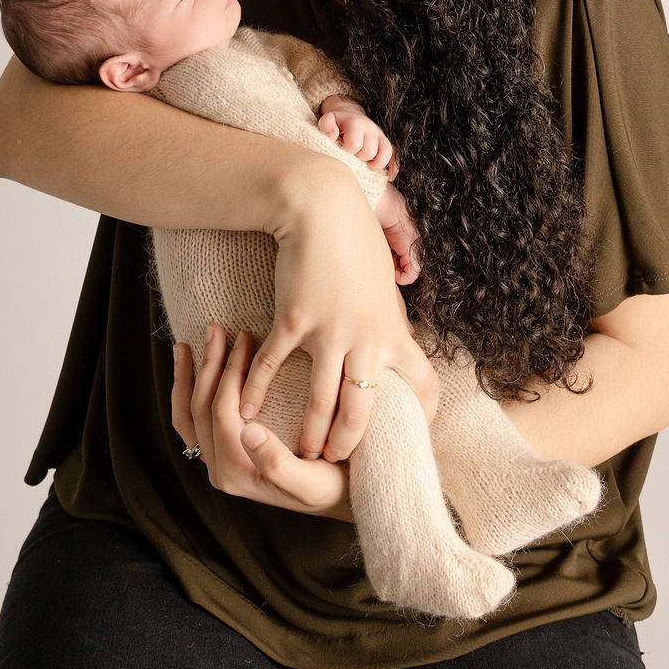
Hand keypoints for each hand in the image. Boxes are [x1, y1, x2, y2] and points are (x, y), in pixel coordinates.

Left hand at [172, 324, 352, 517]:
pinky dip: (187, 393)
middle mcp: (220, 470)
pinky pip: (192, 421)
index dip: (230, 372)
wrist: (340, 496)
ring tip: (187, 344)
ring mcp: (217, 462)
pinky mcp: (221, 453)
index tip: (245, 338)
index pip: (223, 412)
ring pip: (189, 415)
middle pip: (201, 409)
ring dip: (189, 378)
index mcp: (236, 473)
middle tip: (217, 329)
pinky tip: (190, 368)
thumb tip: (248, 431)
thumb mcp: (311, 482)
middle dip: (208, 366)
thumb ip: (276, 463)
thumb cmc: (331, 487)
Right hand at [244, 163, 438, 461]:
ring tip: (300, 451)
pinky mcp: (293, 320)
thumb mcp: (383, 281)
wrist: (321, 206)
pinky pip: (274, 368)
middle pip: (362, 413)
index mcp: (394, 330)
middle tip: (335, 461)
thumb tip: (397, 334)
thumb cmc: (354, 238)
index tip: (411, 438)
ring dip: (309, 434)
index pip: (422, 386)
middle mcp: (367, 339)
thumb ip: (388, 316)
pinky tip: (246, 410)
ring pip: (321, 403)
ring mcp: (329, 332)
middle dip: (348, 445)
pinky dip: (257, 392)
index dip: (420, 419)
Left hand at [317, 96, 399, 178]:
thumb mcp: (329, 120)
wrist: (349, 115)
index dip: (347, 152)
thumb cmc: (337, 123)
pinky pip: (394, 155)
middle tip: (351, 159)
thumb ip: (326, 126)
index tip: (342, 153)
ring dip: (375, 164)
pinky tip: (388, 176)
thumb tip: (332, 137)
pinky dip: (393, 167)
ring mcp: (380, 135)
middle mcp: (370, 128)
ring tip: (365, 167)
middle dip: (359, 159)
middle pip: (369, 151)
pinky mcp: (385, 143)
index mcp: (355, 123)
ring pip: (385, 152)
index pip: (354, 144)